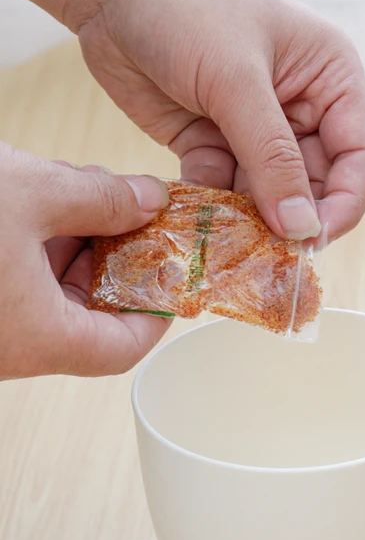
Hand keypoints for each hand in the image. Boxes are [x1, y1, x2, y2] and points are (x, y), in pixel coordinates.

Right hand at [0, 145, 170, 378]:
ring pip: (47, 292)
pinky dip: (30, 242)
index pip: (125, 346)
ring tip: (77, 192)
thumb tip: (147, 199)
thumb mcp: (27, 193)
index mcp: (39, 339)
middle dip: (112, 258)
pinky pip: (11, 280)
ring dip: (70, 243)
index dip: (157, 308)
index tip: (172, 267)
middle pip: (88, 314)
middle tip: (126, 211)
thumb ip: (100, 199)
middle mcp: (10, 345)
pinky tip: (34, 200)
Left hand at [74, 0, 364, 244]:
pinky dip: (214, 210)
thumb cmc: (184, 3)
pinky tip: (197, 218)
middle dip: (296, 216)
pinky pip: (227, 193)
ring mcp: (258, 130)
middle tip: (273, 252)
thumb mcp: (236, 80)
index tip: (316, 238)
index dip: (346, 201)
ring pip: (272, 195)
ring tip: (231, 241)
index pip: (361, 155)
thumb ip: (272, 160)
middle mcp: (304, 108)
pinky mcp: (216, 145)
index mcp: (331, 79)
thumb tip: (302, 229)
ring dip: (252, 220)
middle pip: (319, 183)